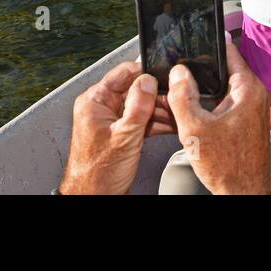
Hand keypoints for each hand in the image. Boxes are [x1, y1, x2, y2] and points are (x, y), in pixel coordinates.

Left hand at [59, 61, 175, 194]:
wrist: (93, 198)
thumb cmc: (98, 174)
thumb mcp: (124, 136)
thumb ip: (138, 106)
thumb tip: (148, 81)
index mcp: (95, 101)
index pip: (123, 73)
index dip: (146, 74)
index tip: (166, 77)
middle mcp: (102, 107)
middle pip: (136, 89)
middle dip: (158, 96)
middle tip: (176, 101)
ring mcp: (112, 120)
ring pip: (141, 105)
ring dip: (160, 111)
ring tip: (177, 115)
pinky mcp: (121, 132)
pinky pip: (141, 120)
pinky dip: (155, 123)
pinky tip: (170, 125)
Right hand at [166, 41, 270, 194]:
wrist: (243, 192)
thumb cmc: (228, 167)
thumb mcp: (194, 129)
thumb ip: (183, 97)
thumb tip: (179, 72)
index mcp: (247, 89)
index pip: (229, 52)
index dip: (209, 44)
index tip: (194, 38)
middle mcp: (254, 95)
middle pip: (223, 70)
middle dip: (201, 71)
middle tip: (180, 73)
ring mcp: (251, 108)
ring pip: (222, 88)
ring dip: (204, 91)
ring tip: (184, 95)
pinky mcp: (246, 121)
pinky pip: (225, 103)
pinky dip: (210, 105)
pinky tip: (195, 114)